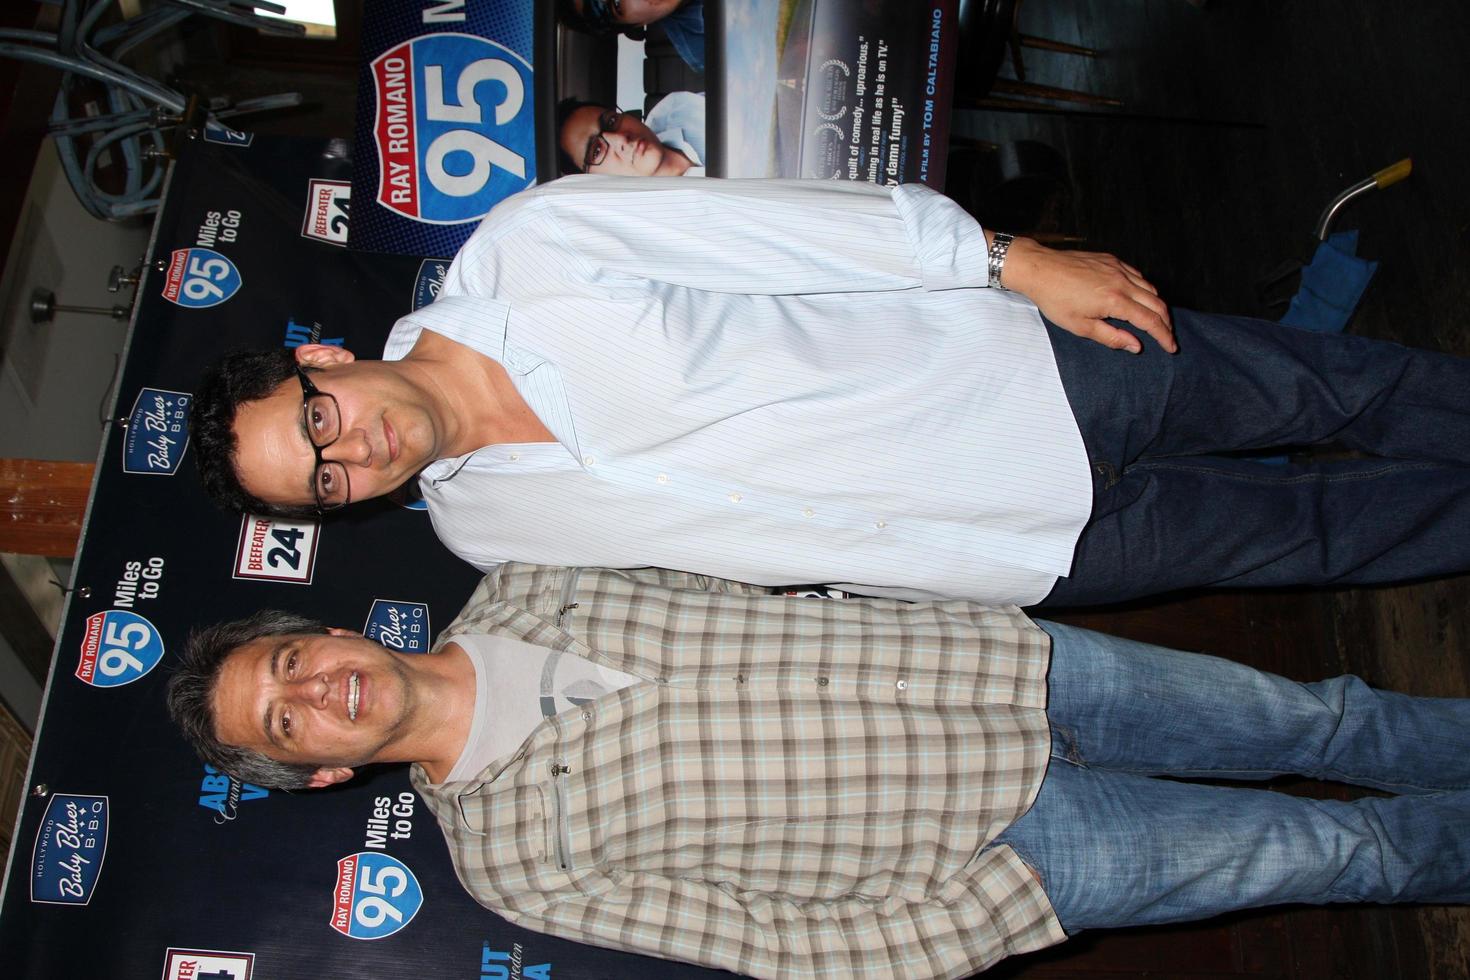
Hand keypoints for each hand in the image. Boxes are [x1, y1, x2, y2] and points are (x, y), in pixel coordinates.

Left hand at [1000, 237, 1175, 353]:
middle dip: (1166, 322)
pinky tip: (1139, 297)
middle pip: (1157, 303)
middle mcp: (1122, 282)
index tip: (1171, 347)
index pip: (1150, 321)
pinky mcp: (1112, 260)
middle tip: (1167, 336)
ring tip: (1156, 319)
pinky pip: (1137, 275)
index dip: (1164, 336)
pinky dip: (1144, 288)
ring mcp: (1118, 268)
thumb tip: (1136, 346)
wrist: (1039, 269)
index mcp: (1115, 300)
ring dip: (1157, 305)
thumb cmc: (1055, 299)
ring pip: (1150, 288)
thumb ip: (1111, 337)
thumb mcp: (1080, 326)